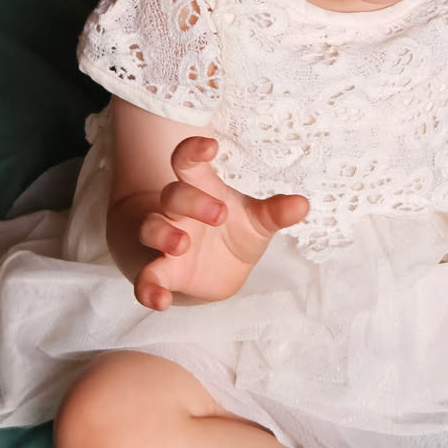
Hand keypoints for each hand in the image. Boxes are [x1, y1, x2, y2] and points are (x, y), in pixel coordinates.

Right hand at [135, 136, 307, 309]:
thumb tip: (302, 204)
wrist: (216, 270)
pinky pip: (146, 279)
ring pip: (151, 229)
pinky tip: (160, 301)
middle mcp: (177, 212)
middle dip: (191, 201)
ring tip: (181, 244)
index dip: (193, 150)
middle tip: (219, 214)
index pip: (188, 162)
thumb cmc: (233, 232)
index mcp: (200, 189)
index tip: (210, 146)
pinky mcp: (161, 272)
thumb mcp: (257, 222)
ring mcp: (165, 241)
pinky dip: (148, 289)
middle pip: (173, 194)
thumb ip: (275, 213)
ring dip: (163, 234)